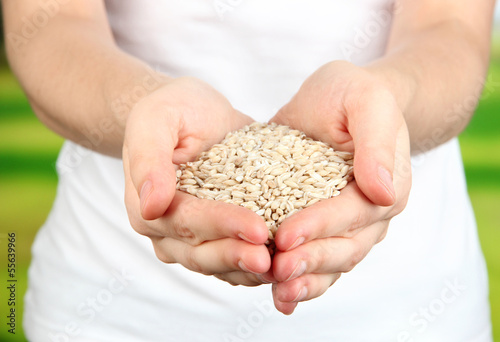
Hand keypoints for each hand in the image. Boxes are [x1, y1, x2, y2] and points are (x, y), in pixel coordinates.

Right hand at [123, 77, 271, 285]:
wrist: (193, 114)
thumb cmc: (173, 110)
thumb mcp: (156, 119)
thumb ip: (148, 158)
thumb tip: (151, 206)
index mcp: (146, 205)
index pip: (186, 221)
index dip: (223, 226)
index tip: (258, 228)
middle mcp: (165, 230)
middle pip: (201, 252)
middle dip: (238, 255)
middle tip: (272, 259)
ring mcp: (189, 239)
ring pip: (218, 264)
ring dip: (248, 269)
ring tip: (283, 268)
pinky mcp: (214, 237)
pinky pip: (232, 260)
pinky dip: (254, 266)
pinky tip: (281, 264)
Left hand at [269, 61, 411, 312]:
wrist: (340, 100)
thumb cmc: (353, 95)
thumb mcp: (366, 100)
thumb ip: (376, 140)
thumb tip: (383, 190)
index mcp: (385, 184)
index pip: (353, 212)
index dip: (320, 226)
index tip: (286, 236)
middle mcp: (370, 212)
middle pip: (345, 247)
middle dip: (311, 260)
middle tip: (277, 269)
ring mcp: (348, 223)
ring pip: (332, 262)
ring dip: (306, 280)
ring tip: (277, 292)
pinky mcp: (323, 225)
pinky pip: (316, 257)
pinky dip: (301, 279)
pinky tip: (278, 296)